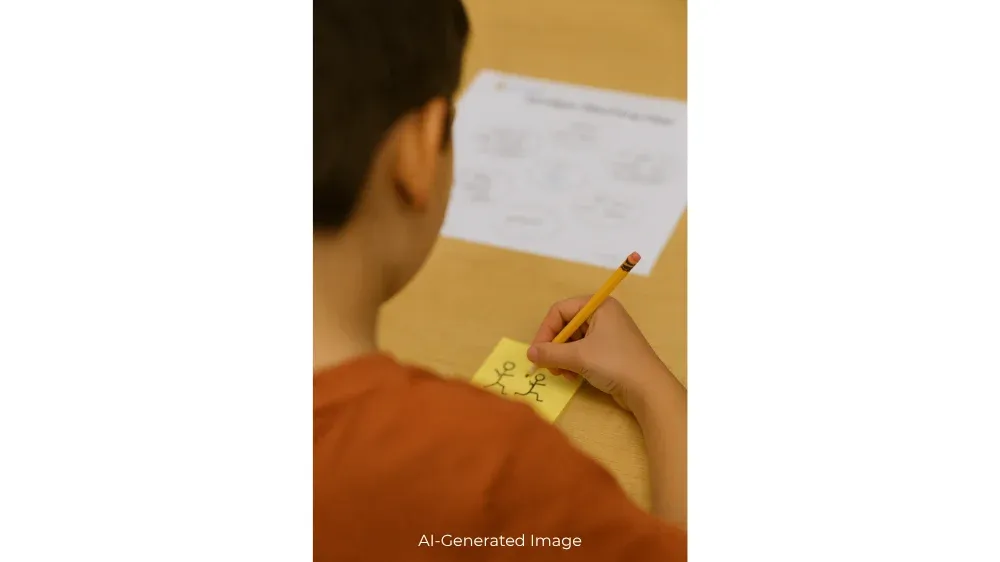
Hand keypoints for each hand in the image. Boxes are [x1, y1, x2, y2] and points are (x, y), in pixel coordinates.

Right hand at [527, 296, 675, 412]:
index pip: (560, 310)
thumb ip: (550, 353)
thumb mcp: (578, 356)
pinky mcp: (610, 351)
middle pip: (566, 325)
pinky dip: (574, 363)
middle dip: (555, 347)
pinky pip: (583, 351)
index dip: (545, 331)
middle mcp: (603, 315)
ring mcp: (607, 334)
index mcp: (598, 306)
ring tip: (562, 374)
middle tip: (549, 366)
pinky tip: (573, 377)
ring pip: (573, 341)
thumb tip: (530, 353)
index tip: (536, 352)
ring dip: (563, 358)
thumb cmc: (614, 363)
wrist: (648, 389)